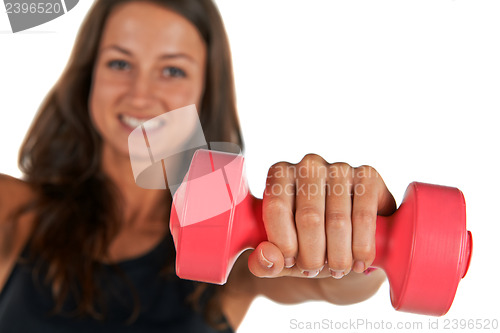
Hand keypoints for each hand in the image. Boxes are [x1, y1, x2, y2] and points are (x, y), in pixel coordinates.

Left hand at [248, 154, 395, 278]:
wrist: (348, 235)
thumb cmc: (307, 242)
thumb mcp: (282, 255)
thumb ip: (264, 262)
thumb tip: (267, 256)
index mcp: (280, 175)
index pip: (277, 207)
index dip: (283, 241)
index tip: (290, 262)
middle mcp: (309, 165)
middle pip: (309, 217)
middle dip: (312, 255)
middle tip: (314, 271)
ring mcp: (339, 168)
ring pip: (338, 220)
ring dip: (338, 256)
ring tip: (337, 270)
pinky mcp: (367, 177)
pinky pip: (364, 216)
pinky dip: (362, 247)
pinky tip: (359, 262)